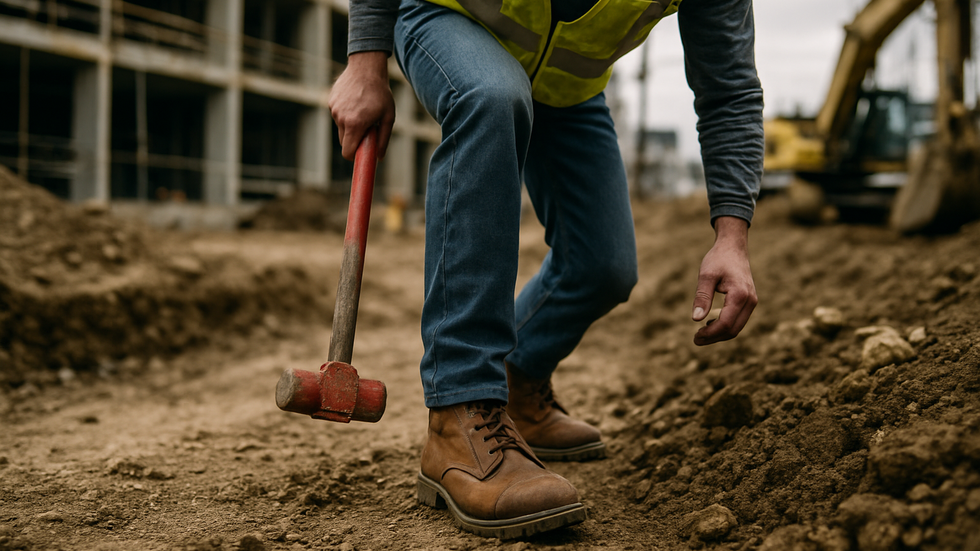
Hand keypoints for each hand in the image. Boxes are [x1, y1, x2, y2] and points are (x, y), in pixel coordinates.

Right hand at [328, 51, 395, 160]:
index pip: (347, 152)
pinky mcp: (330, 102)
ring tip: (362, 110)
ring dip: (350, 125)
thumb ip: (383, 139)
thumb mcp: (388, 117)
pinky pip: (338, 115)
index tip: (360, 153)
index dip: (353, 156)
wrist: (366, 68)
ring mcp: (334, 110)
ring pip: (341, 127)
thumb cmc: (381, 93)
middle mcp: (341, 118)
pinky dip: (345, 113)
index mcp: (355, 125)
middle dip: (354, 140)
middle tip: (367, 129)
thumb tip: (379, 157)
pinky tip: (355, 101)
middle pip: (343, 141)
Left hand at [691, 216, 757, 345]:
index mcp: (740, 295)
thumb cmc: (718, 259)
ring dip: (719, 334)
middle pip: (733, 330)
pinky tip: (710, 324)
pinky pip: (738, 321)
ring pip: (737, 327)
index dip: (710, 334)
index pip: (726, 324)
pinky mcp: (749, 301)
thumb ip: (702, 297)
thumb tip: (695, 319)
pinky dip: (725, 327)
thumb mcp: (706, 275)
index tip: (695, 337)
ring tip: (700, 334)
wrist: (733, 247)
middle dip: (714, 338)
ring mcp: (752, 302)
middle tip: (695, 340)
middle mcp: (750, 301)